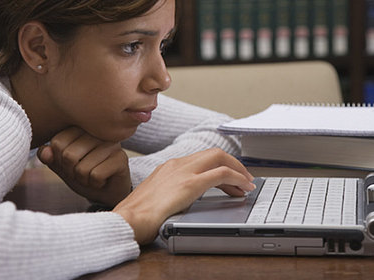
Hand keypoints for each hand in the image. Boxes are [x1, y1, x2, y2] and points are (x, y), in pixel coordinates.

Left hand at [38, 127, 131, 206]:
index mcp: (80, 127)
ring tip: (94, 175)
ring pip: (81, 168)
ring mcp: (111, 143)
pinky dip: (95, 183)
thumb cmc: (85, 173)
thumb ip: (50, 157)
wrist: (108, 190)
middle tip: (83, 171)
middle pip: (68, 155)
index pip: (57, 142)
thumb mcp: (62, 166)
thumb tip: (44, 152)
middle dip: (72, 171)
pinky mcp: (121, 158)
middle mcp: (97, 131)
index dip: (59, 160)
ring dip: (84, 179)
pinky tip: (103, 179)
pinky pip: (95, 175)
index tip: (72, 163)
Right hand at [113, 148, 254, 244]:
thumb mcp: (156, 199)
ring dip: (238, 170)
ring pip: (220, 157)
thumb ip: (171, 195)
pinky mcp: (190, 184)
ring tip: (247, 184)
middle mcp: (176, 164)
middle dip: (234, 164)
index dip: (219, 166)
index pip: (201, 158)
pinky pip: (222, 173)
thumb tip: (183, 202)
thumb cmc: (136, 217)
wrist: (125, 220)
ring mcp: (183, 172)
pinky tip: (244, 188)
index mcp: (168, 167)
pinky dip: (237, 178)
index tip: (229, 179)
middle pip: (214, 153)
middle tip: (244, 180)